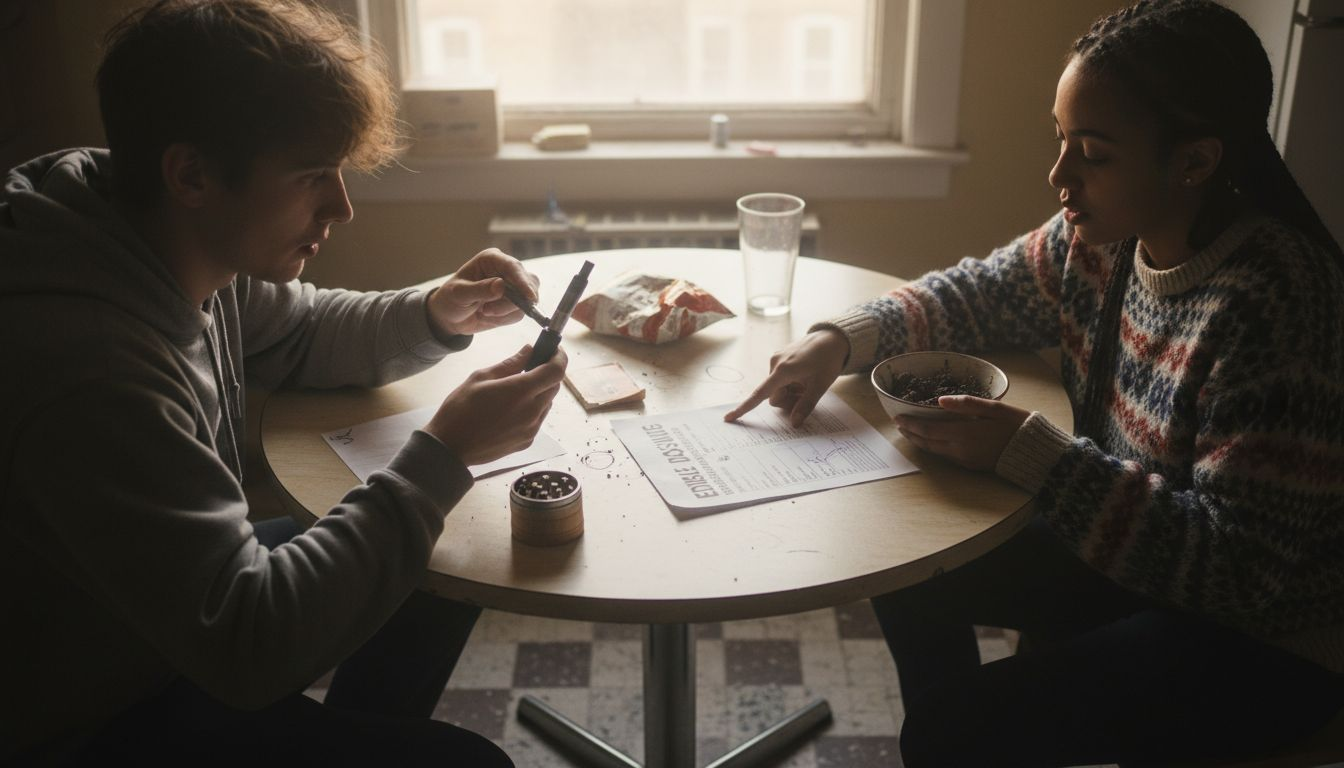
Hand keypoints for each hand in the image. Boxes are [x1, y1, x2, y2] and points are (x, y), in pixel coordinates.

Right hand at [424, 345, 567, 465]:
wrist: (450, 448)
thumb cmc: (460, 410)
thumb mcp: (480, 378)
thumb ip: (509, 364)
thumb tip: (529, 351)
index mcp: (520, 392)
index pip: (556, 371)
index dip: (559, 358)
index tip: (553, 350)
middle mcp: (532, 411)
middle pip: (554, 387)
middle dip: (547, 373)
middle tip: (530, 367)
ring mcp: (531, 429)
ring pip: (547, 403)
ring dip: (540, 392)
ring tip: (517, 390)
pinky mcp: (527, 441)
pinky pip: (538, 419)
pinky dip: (533, 409)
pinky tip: (512, 408)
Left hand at [427, 248, 539, 336]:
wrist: (450, 317)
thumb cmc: (451, 299)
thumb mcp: (459, 294)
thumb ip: (479, 289)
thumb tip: (501, 286)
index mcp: (491, 259)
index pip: (513, 267)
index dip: (523, 282)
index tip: (529, 297)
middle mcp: (505, 270)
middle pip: (528, 282)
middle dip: (512, 302)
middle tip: (488, 311)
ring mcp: (512, 287)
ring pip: (526, 300)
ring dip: (505, 312)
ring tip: (484, 311)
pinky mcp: (514, 303)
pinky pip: (519, 313)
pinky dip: (505, 319)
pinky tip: (489, 315)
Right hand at [724, 329, 849, 426]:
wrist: (831, 338)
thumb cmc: (828, 361)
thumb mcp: (820, 386)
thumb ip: (806, 406)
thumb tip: (794, 424)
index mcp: (783, 371)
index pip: (759, 394)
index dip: (744, 408)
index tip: (729, 418)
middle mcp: (775, 363)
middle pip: (773, 396)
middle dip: (787, 401)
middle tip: (806, 395)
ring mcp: (776, 359)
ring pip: (776, 387)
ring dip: (789, 392)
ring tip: (807, 383)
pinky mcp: (779, 356)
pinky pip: (779, 377)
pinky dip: (789, 383)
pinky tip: (803, 376)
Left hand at [894, 395, 1029, 470]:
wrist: (1032, 452)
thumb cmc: (1016, 425)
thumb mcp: (993, 408)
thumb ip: (965, 404)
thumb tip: (939, 400)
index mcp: (963, 433)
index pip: (928, 429)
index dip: (911, 424)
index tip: (898, 418)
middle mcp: (959, 449)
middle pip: (927, 442)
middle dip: (911, 433)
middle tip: (899, 425)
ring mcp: (964, 459)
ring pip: (934, 451)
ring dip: (920, 441)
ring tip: (910, 433)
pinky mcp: (970, 465)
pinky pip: (945, 456)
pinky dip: (933, 447)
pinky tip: (931, 441)